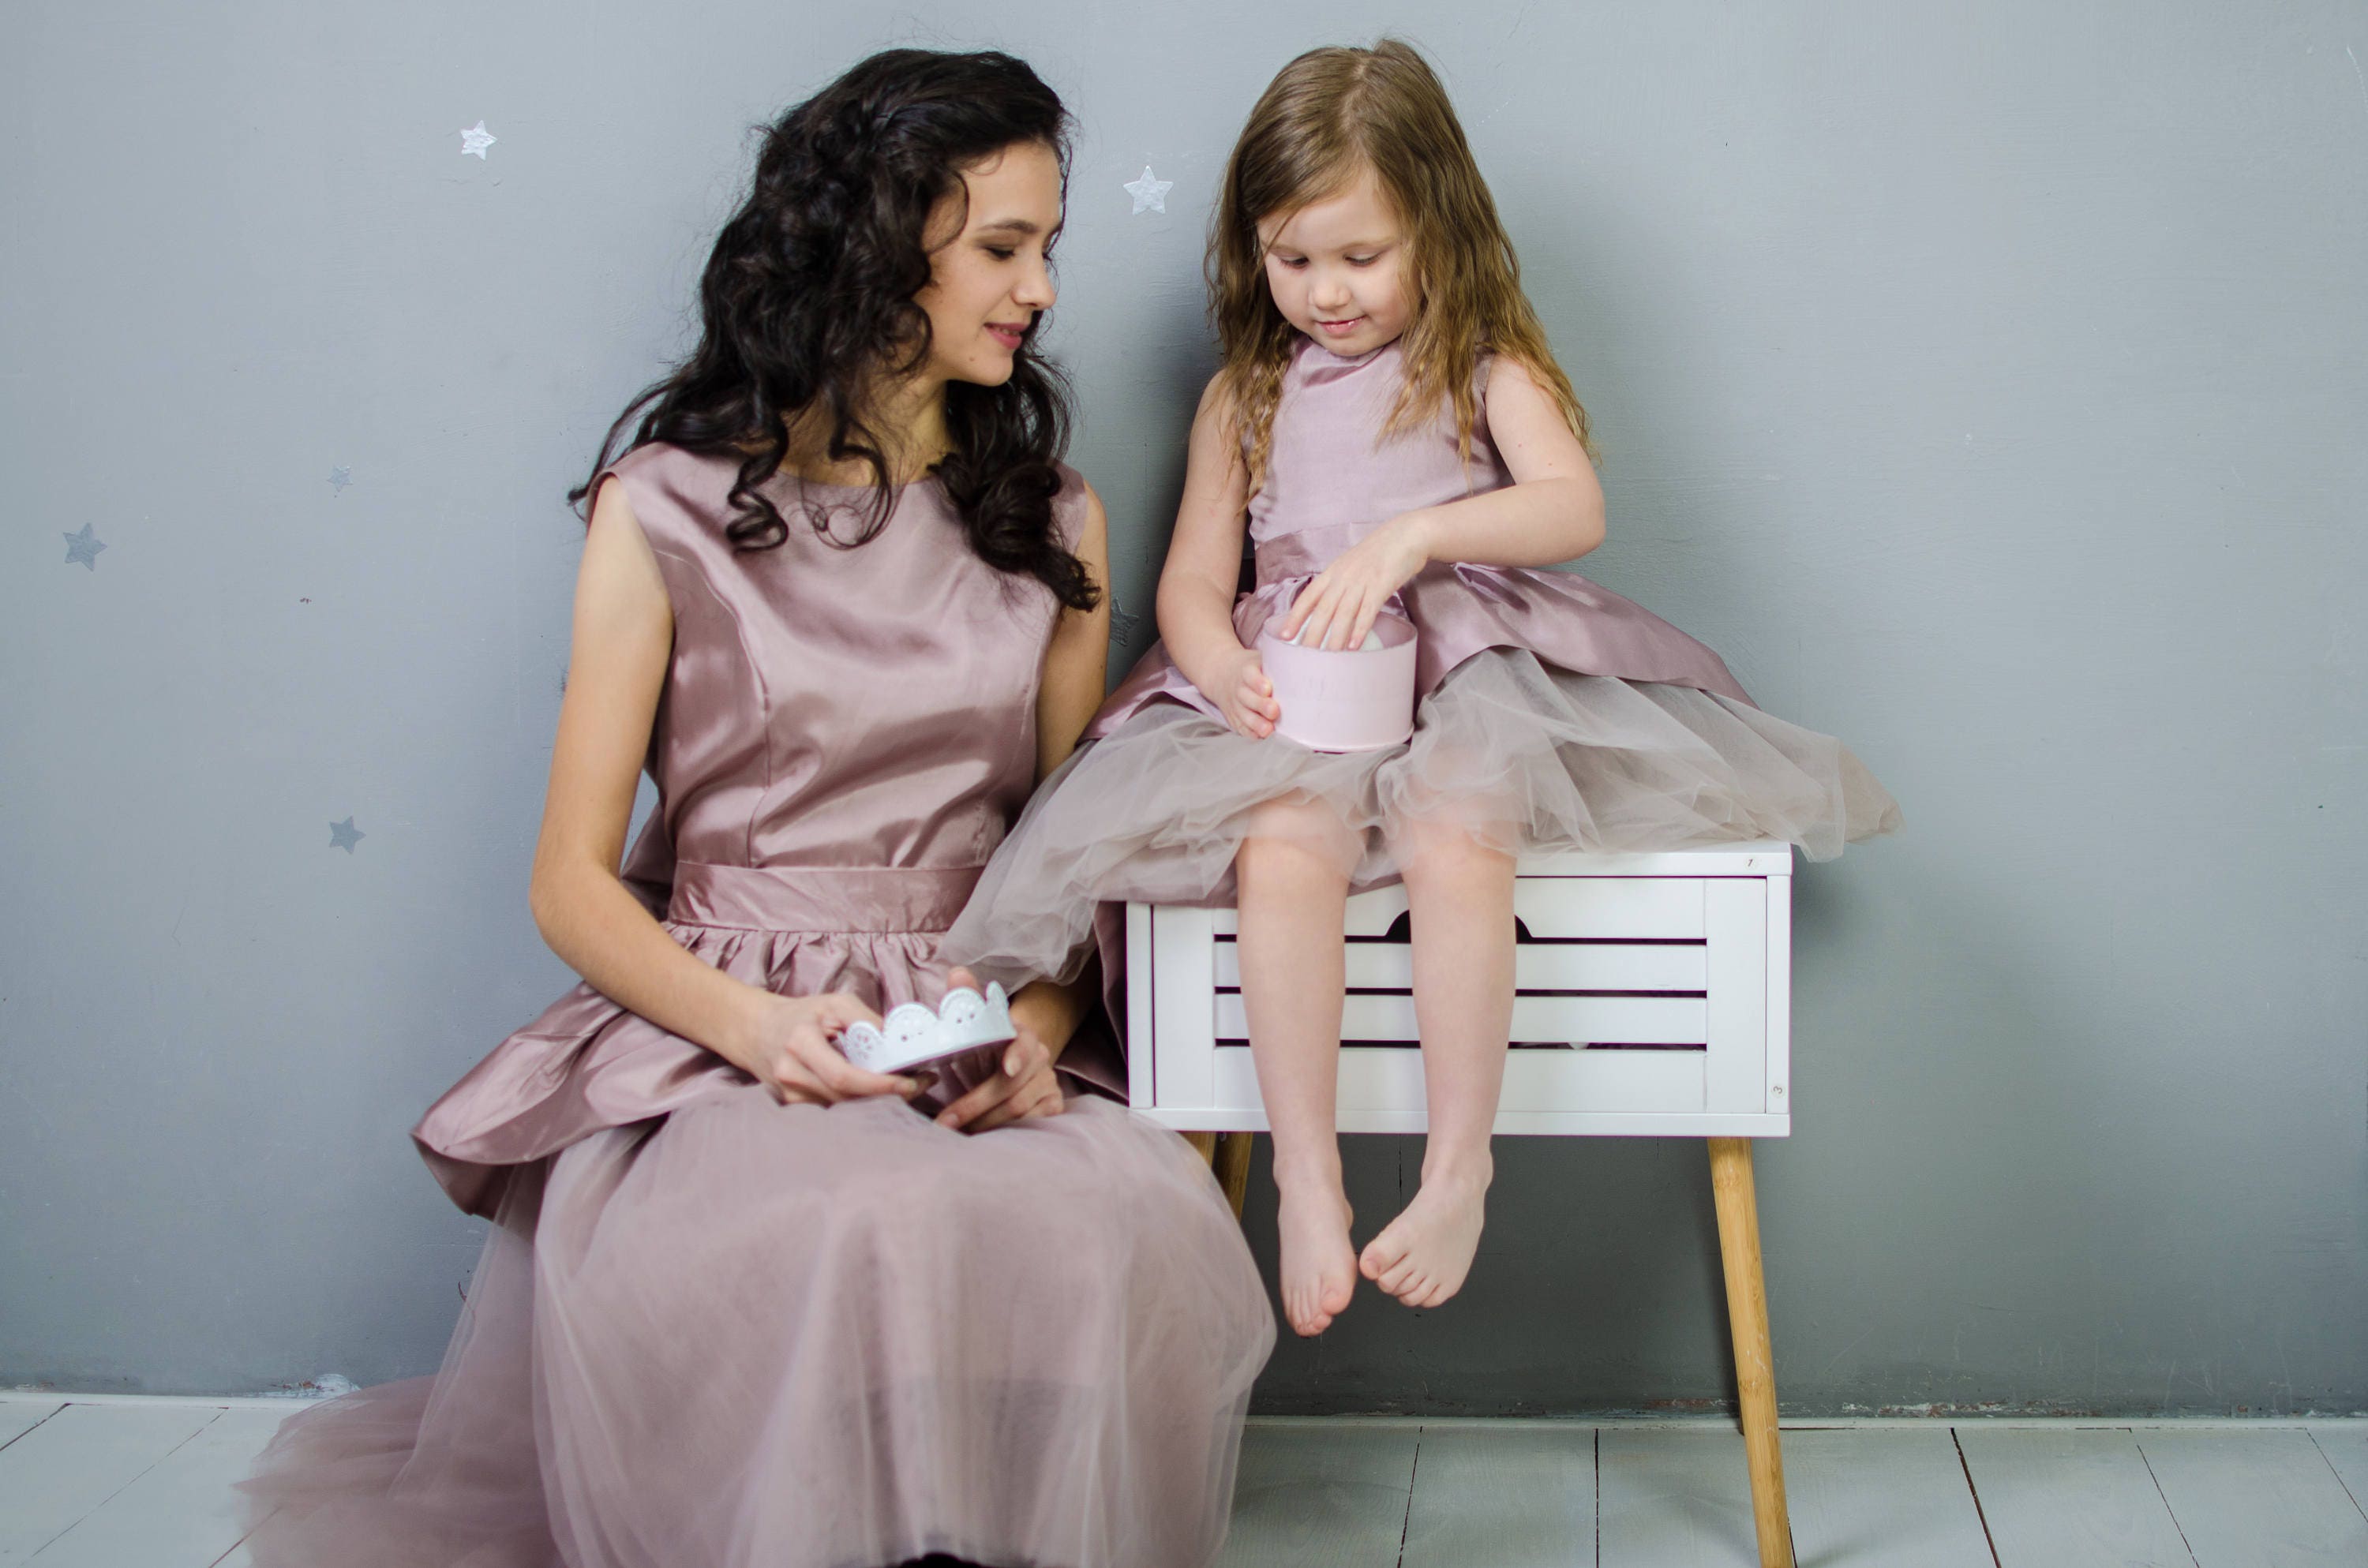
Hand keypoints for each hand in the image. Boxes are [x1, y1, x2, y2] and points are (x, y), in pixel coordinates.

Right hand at [734, 989, 924, 1106]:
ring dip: (876, 1102)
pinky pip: (833, 1111)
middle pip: (847, 1099)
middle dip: (887, 1094)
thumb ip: (866, 1019)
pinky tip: (877, 1093)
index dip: (879, 1085)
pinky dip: (858, 1104)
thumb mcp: (833, 1003)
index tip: (910, 1082)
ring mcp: (790, 1096)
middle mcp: (792, 1076)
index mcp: (800, 1045)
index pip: (843, 1077)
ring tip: (904, 1086)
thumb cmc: (799, 1015)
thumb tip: (896, 1042)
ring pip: (843, 1109)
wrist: (756, 1031)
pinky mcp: (794, 1107)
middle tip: (920, 1084)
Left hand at [934, 967, 1066, 1133]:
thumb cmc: (987, 1044)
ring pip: (1020, 1111)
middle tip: (946, 1122)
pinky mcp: (1053, 1105)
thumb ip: (965, 999)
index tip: (1006, 1068)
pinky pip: (1033, 1125)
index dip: (1017, 1054)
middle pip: (1013, 1087)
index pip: (1023, 1042)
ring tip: (958, 1133)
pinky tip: (985, 1138)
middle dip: (975, 1106)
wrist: (1011, 1062)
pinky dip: (1007, 1133)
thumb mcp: (975, 1023)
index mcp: (1021, 1034)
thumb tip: (956, 973)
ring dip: (986, 1124)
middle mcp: (1041, 1058)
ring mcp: (1049, 1083)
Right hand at [1211, 646, 1279, 739]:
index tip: (1267, 688)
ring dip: (1256, 724)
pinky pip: (1241, 728)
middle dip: (1260, 705)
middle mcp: (1238, 689)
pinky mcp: (1235, 719)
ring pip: (1243, 715)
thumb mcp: (1263, 659)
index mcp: (1246, 671)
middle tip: (1274, 711)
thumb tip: (1310, 651)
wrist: (1223, 676)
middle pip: (1246, 698)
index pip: (1250, 675)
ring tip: (1268, 729)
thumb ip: (1282, 659)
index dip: (1257, 682)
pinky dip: (1251, 733)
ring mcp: (1235, 705)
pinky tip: (1262, 737)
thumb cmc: (1255, 670)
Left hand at [1275, 512, 1432, 650]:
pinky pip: (1368, 611)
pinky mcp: (1381, 585)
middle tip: (1303, 656)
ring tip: (1328, 658)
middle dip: (1311, 634)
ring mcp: (1361, 581)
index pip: (1308, 597)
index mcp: (1333, 572)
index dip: (1295, 616)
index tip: (1284, 635)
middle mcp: (1343, 577)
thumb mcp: (1351, 565)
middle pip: (1323, 609)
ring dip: (1335, 637)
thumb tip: (1328, 607)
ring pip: (1343, 613)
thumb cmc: (1379, 552)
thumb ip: (1339, 583)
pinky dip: (1360, 629)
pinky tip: (1354, 645)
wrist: (1405, 535)